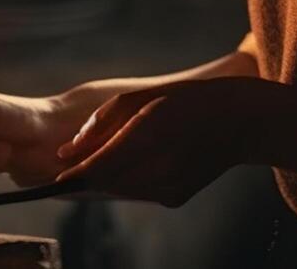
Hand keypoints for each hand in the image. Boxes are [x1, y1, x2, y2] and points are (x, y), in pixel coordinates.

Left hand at [53, 77, 289, 206]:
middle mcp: (162, 166)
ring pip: (119, 190)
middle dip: (89, 172)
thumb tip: (66, 152)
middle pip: (106, 182)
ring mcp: (170, 187)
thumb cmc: (187, 100)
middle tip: (81, 157)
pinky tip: (147, 159)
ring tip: (121, 149)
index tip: (57, 175)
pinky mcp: (175, 198)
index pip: (102, 166)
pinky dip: (131, 179)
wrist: (239, 122)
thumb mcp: (142, 97)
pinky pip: (138, 192)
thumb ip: (101, 123)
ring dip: (109, 175)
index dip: (75, 174)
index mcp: (152, 134)